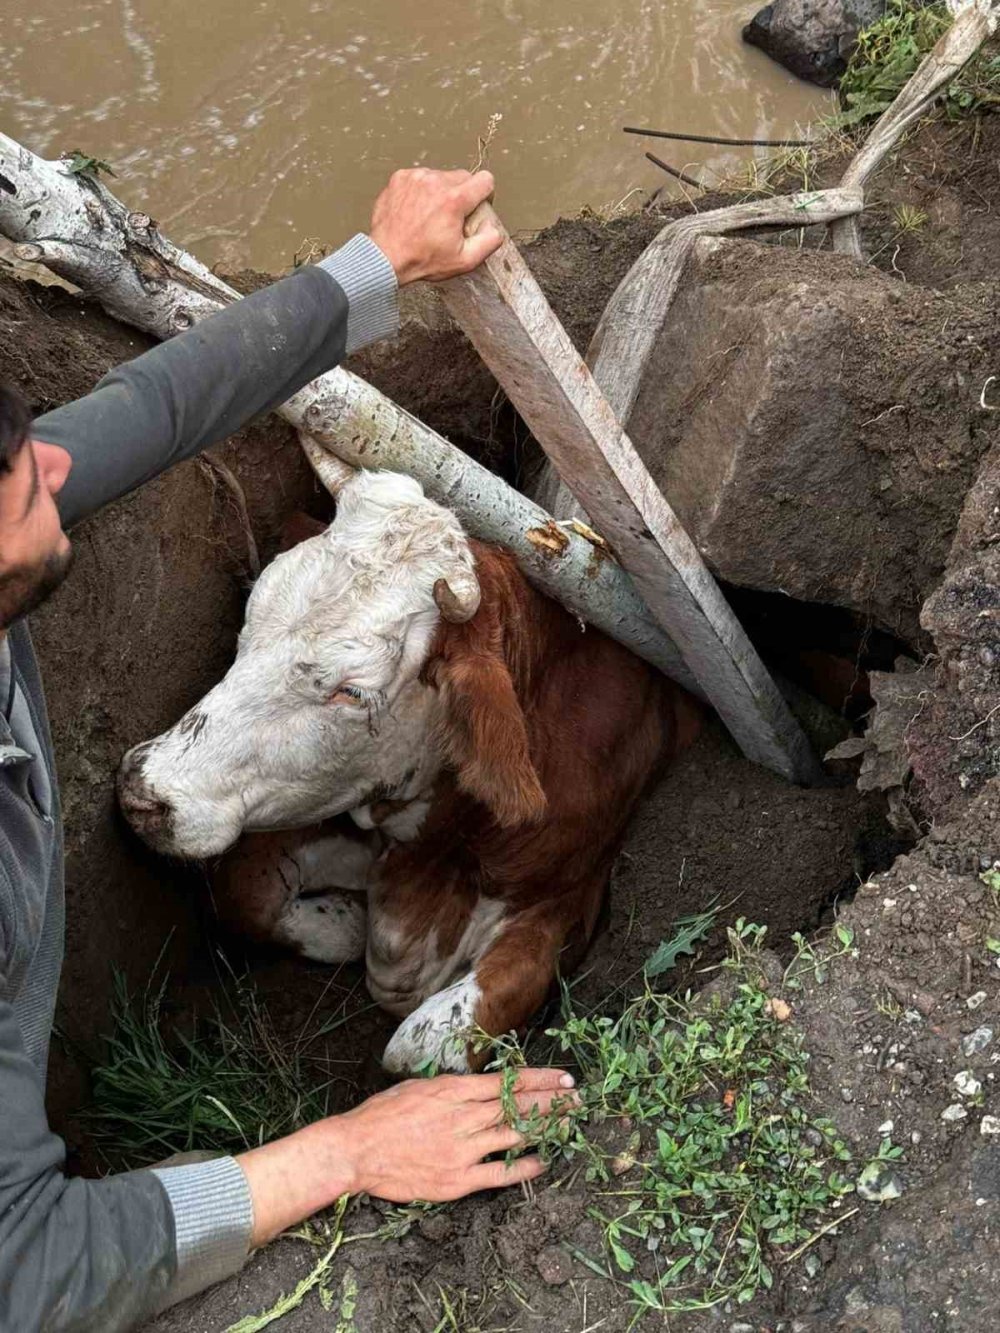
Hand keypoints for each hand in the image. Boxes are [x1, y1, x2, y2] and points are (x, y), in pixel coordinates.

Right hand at [238, 1067, 574, 1246]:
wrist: (356, 1149)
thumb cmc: (383, 1114)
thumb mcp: (419, 1086)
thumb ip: (453, 1088)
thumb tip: (480, 1086)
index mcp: (453, 1091)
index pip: (507, 1082)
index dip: (539, 1079)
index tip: (563, 1077)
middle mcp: (462, 1118)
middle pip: (517, 1107)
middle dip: (552, 1101)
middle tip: (579, 1097)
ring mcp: (462, 1150)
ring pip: (514, 1135)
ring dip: (545, 1128)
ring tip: (570, 1122)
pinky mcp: (457, 1180)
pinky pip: (498, 1173)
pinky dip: (523, 1166)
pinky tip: (544, 1161)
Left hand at [368, 168, 502, 285]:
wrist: (386, 258)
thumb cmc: (422, 260)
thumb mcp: (465, 260)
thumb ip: (489, 241)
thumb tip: (494, 226)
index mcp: (455, 199)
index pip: (485, 180)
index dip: (485, 195)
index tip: (476, 208)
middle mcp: (435, 181)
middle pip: (463, 177)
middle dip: (462, 195)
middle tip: (450, 218)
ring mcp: (416, 177)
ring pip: (441, 176)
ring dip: (441, 192)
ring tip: (430, 215)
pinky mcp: (400, 178)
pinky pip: (421, 177)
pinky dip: (422, 190)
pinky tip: (416, 210)